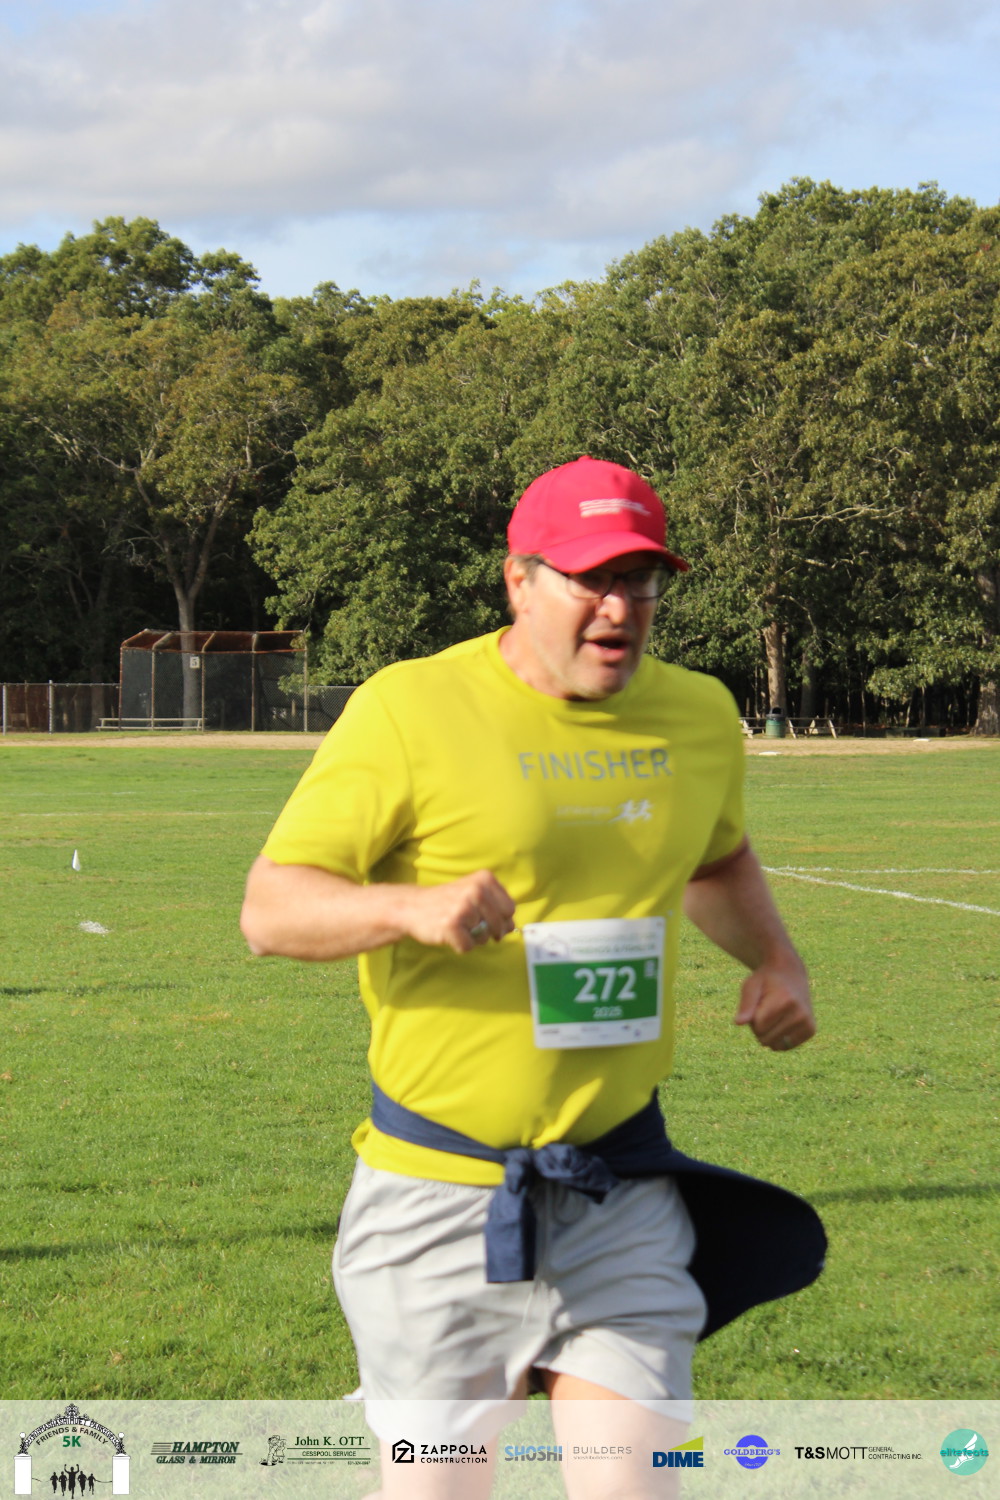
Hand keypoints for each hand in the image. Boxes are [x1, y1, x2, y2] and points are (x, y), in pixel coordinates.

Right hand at [396, 869, 515, 953]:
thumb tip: (511, 927)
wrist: (412, 906)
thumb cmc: (447, 901)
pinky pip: (468, 947)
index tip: (489, 920)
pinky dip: (460, 946)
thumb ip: (496, 906)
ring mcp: (464, 907)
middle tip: (472, 927)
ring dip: (473, 938)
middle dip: (490, 932)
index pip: (510, 908)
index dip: (503, 919)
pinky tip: (449, 933)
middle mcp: (476, 890)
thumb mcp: (473, 892)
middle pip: (501, 925)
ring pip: (484, 937)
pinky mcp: (452, 925)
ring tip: (457, 926)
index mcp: (485, 879)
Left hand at [735, 953, 814, 1050]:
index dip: (753, 1018)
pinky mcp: (811, 1030)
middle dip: (760, 1027)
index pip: (759, 1027)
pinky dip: (780, 1038)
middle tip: (767, 1009)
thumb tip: (738, 1023)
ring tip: (775, 1014)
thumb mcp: (751, 986)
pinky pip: (786, 1047)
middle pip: (766, 1038)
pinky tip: (783, 1022)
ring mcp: (807, 1022)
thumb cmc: (766, 980)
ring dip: (770, 1033)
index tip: (759, 1003)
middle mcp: (799, 1013)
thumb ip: (745, 1005)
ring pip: (776, 1045)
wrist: (790, 973)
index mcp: (784, 1001)